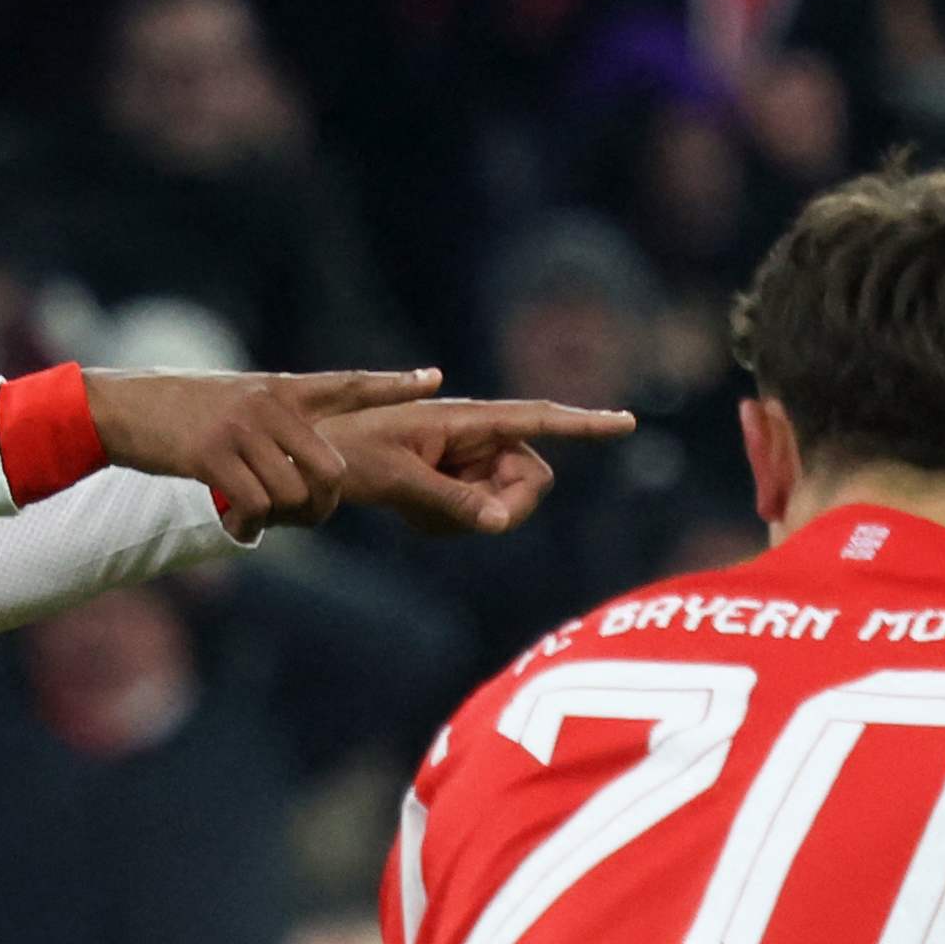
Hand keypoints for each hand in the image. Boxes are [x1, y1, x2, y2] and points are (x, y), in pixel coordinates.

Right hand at [84, 367, 448, 529]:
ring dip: (279, 519)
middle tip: (303, 516)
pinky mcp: (215, 455)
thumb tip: (305, 464)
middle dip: (322, 504)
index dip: (392, 386)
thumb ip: (274, 424)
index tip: (435, 378)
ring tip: (254, 517)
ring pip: (293, 493)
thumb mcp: (233, 403)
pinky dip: (250, 526)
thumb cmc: (174, 414)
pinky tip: (236, 525)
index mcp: (280, 390)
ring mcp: (243, 428)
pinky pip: (256, 505)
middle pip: (330, 468)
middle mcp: (270, 405)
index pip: (348, 386)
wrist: (118, 409)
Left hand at [326, 396, 637, 536]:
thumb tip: (501, 522)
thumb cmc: (354, 456)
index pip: (539, 418)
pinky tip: (413, 514)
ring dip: (465, 519)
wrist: (319, 466)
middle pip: (529, 480)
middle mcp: (478, 438)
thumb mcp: (400, 479)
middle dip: (502, 506)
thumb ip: (453, 501)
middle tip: (449, 514)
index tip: (626, 422)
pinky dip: (448, 525)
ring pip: (502, 505)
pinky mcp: (459, 484)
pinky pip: (477, 517)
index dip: (584, 422)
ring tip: (415, 509)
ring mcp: (470, 462)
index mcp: (468, 419)